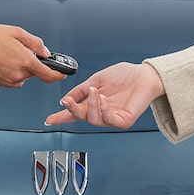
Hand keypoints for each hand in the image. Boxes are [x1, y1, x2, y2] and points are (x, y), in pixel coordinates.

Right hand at [0, 24, 64, 87]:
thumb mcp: (17, 32)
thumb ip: (36, 43)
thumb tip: (46, 52)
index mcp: (26, 62)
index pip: (49, 76)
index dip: (59, 75)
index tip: (63, 73)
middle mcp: (19, 74)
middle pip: (34, 72)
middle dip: (32, 62)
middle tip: (20, 49)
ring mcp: (9, 81)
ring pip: (23, 75)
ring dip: (20, 67)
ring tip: (6, 53)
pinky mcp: (0, 83)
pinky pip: (13, 78)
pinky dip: (11, 71)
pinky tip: (1, 60)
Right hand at [44, 62, 164, 128]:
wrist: (144, 74)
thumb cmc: (124, 76)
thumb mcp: (97, 80)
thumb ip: (81, 90)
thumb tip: (65, 100)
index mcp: (93, 102)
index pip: (75, 112)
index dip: (62, 116)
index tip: (49, 119)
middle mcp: (102, 112)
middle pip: (82, 117)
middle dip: (73, 110)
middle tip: (68, 101)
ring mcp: (112, 117)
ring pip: (94, 120)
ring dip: (91, 106)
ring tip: (95, 92)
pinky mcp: (124, 120)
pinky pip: (110, 120)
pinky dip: (104, 109)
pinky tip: (104, 99)